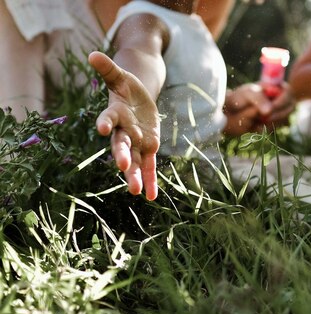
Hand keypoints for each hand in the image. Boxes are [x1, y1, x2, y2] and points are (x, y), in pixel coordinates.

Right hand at [88, 51, 160, 200]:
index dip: (106, 123)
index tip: (103, 128)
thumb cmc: (127, 87)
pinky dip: (150, 180)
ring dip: (135, 175)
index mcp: (115, 114)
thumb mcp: (121, 76)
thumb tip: (92, 54)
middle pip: (121, 144)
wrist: (137, 99)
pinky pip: (149, 166)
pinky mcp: (148, 147)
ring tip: (136, 191)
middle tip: (122, 166)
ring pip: (135, 160)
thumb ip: (108, 68)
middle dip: (122, 155)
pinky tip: (151, 196)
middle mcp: (124, 131)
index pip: (109, 119)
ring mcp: (136, 142)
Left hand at [223, 82, 294, 135]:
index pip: (288, 93)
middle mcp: (279, 100)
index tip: (271, 108)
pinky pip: (273, 128)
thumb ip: (259, 99)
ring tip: (254, 117)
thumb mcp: (248, 94)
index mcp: (275, 88)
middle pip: (289, 108)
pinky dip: (264, 128)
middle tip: (263, 117)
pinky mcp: (272, 124)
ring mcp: (277, 112)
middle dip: (277, 114)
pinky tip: (254, 123)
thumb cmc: (239, 97)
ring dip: (269, 121)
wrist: (229, 112)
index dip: (282, 102)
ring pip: (282, 120)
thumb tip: (269, 110)